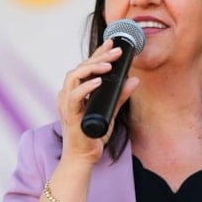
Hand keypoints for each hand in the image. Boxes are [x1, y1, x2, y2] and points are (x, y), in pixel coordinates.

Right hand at [56, 39, 139, 165]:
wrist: (82, 158)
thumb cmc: (92, 136)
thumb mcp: (111, 112)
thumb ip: (120, 96)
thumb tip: (134, 80)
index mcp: (76, 91)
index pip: (86, 66)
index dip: (98, 52)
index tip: (112, 42)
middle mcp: (68, 94)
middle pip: (80, 67)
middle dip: (99, 56)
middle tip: (118, 51)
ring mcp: (66, 104)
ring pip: (74, 76)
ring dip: (92, 67)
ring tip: (109, 64)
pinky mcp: (69, 115)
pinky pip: (74, 96)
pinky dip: (86, 87)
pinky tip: (98, 81)